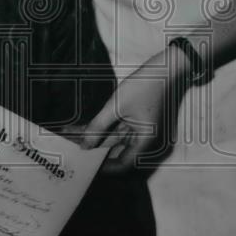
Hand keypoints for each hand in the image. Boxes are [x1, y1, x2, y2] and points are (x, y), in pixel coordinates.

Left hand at [84, 47, 190, 170]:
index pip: (122, 163)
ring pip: (111, 138)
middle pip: (114, 151)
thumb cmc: (145, 86)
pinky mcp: (133, 120)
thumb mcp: (116, 106)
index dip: (104, 167)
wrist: (163, 67)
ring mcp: (138, 129)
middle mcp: (142, 139)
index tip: (86, 166)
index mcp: (144, 141)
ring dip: (93, 137)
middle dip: (92, 149)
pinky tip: (82, 127)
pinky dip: (100, 128)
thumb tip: (84, 145)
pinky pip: (114, 128)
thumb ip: (98, 127)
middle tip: (72, 149)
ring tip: (71, 136)